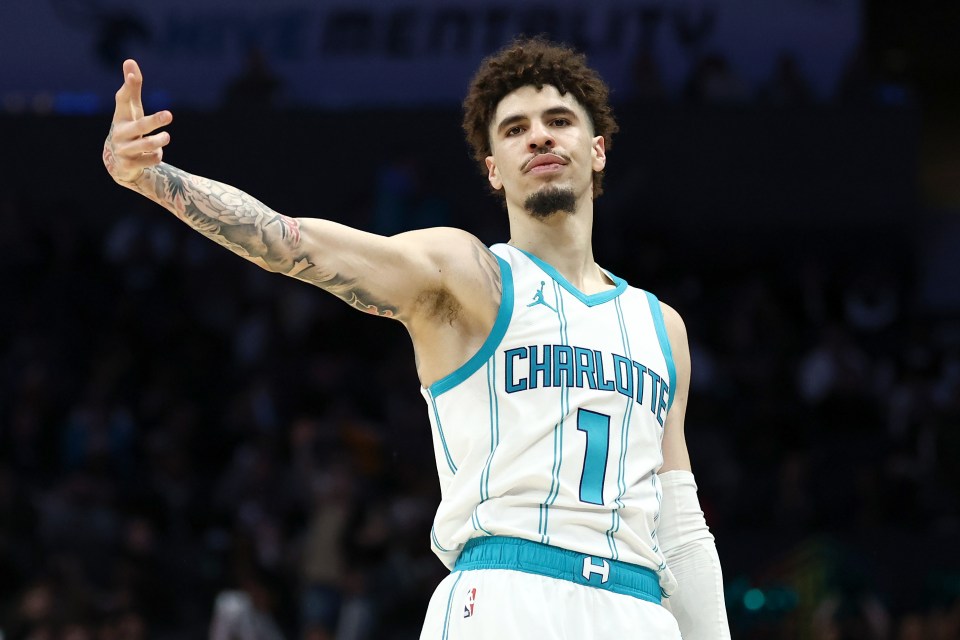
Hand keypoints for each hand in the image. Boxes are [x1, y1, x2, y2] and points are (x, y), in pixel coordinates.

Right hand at [103, 59, 171, 183]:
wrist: (117, 163)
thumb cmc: (128, 128)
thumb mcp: (131, 110)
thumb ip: (132, 88)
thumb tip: (129, 60)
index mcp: (121, 116)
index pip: (123, 99)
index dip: (128, 87)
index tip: (131, 74)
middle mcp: (120, 132)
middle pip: (139, 126)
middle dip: (154, 120)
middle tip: (169, 115)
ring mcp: (124, 149)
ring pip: (146, 145)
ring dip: (159, 141)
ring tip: (167, 136)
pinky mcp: (129, 165)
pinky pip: (150, 159)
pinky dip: (157, 155)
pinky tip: (154, 154)